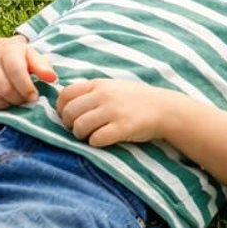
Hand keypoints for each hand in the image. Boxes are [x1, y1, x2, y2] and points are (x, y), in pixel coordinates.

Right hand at [0, 36, 55, 110]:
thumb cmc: (15, 56)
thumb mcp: (30, 55)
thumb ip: (42, 66)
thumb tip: (52, 78)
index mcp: (6, 50)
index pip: (16, 71)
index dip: (26, 87)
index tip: (34, 97)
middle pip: (4, 89)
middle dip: (18, 99)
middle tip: (24, 99)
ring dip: (6, 105)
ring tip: (13, 100)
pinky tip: (0, 102)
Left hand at [56, 79, 181, 147]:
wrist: (165, 109)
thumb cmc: (137, 100)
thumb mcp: (114, 87)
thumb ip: (92, 91)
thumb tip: (64, 102)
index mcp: (100, 84)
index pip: (65, 95)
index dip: (61, 109)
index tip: (70, 117)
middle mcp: (104, 95)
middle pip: (69, 113)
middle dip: (70, 125)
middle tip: (80, 130)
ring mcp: (114, 111)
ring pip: (80, 127)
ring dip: (82, 135)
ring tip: (92, 136)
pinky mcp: (123, 127)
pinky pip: (96, 139)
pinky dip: (96, 143)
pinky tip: (104, 140)